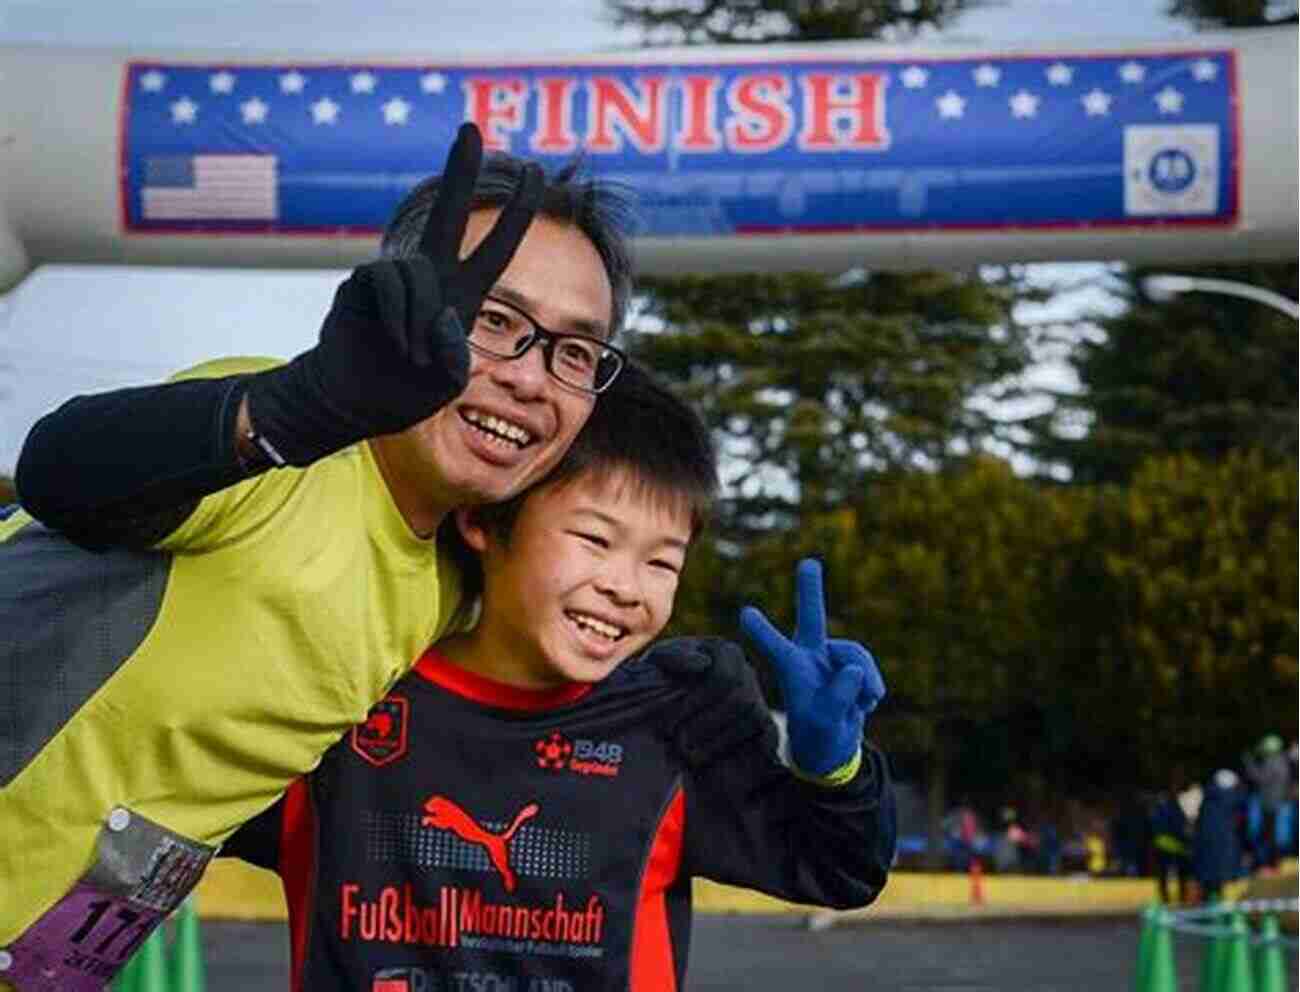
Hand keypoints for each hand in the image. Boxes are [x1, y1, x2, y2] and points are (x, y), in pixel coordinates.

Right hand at [245, 123, 544, 465]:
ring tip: (416, 356)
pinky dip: (399, 317)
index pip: (497, 247)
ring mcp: (397, 276)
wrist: (358, 399)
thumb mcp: (448, 381)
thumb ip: (456, 354)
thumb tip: (444, 316)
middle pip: (448, 212)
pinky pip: (388, 283)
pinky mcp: (364, 282)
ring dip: (421, 316)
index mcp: (464, 292)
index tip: (535, 172)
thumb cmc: (408, 389)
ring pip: (418, 270)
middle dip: (459, 171)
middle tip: (470, 129)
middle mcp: (432, 275)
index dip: (515, 212)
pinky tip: (398, 345)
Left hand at [643, 637, 776, 770]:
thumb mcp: (657, 663)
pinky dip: (746, 749)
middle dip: (707, 724)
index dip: (697, 702)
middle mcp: (747, 671)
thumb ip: (673, 656)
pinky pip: (769, 736)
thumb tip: (702, 664)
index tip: (671, 722)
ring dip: (719, 741)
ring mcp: (758, 698)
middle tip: (679, 743)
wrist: (666, 708)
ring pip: (754, 719)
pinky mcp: (765, 725)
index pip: (723, 677)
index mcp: (726, 651)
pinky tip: (716, 760)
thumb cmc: (661, 679)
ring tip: (689, 755)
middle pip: (741, 700)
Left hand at [740, 558, 884, 778]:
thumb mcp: (825, 723)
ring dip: (864, 682)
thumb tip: (853, 669)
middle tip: (808, 563)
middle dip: (811, 590)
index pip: (775, 648)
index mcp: (791, 669)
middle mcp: (809, 655)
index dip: (763, 632)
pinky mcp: (851, 663)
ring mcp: (831, 657)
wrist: (834, 744)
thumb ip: (838, 698)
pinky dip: (871, 689)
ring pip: (856, 657)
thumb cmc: (819, 735)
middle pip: (812, 618)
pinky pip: (868, 668)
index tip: (745, 613)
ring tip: (861, 705)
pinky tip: (863, 704)